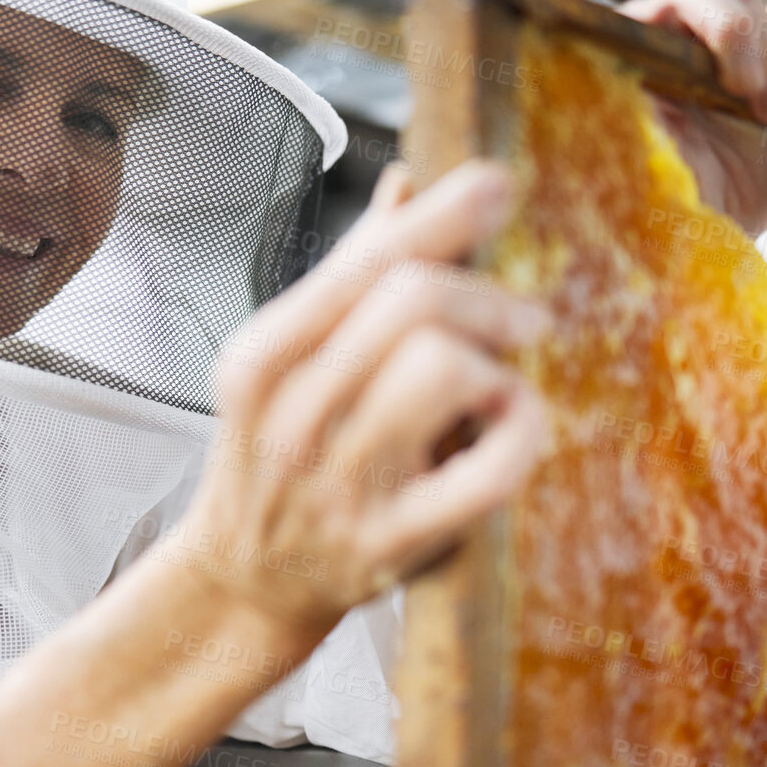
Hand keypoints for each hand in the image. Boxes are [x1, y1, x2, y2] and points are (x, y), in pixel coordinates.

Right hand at [174, 158, 549, 637]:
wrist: (244, 582)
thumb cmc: (278, 460)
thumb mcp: (287, 364)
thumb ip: (348, 274)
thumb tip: (407, 185)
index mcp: (263, 357)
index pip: (364, 261)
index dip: (444, 214)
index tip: (496, 184)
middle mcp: (291, 415)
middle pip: (411, 301)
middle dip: (484, 297)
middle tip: (519, 319)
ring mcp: (340, 482)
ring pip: (445, 368)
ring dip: (493, 364)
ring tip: (493, 384)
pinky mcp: (392, 542)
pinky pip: (489, 467)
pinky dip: (522, 430)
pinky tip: (512, 423)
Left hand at [621, 0, 766, 235]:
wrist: (714, 228)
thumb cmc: (665, 199)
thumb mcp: (641, 167)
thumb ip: (631, 119)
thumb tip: (634, 78)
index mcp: (623, 57)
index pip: (638, 2)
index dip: (673, 23)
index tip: (708, 74)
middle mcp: (664, 35)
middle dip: (730, 28)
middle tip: (745, 89)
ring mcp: (717, 38)